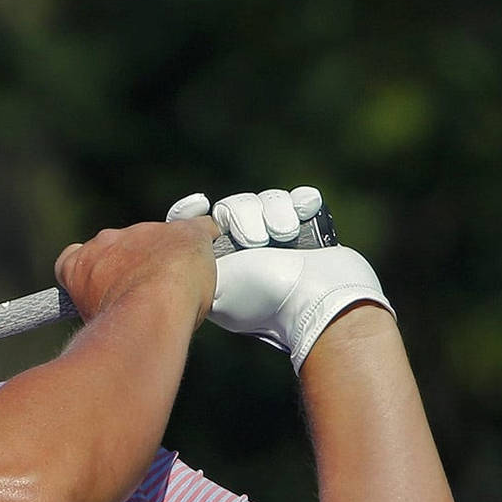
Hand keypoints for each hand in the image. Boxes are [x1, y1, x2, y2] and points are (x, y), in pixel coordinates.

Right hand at [55, 216, 218, 324]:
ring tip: (179, 286)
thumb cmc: (120, 326)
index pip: (74, 257)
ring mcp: (144, 232)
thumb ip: (102, 308)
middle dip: (133, 264)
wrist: (149, 314)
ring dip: (166, 256)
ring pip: (158, 238)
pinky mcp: (184, 232)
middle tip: (146, 292)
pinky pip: (200, 228)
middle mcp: (106, 241)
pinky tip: (209, 256)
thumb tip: (110, 319)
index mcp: (79, 262)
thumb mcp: (96, 320)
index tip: (104, 286)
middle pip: (119, 246)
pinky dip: (205, 240)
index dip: (92, 270)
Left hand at [166, 187, 392, 371]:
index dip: (192, 213)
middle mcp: (245, 254)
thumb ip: (192, 263)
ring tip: (283, 233)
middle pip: (233, 209)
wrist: (321, 300)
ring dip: (274, 212)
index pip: (194, 231)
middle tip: (256, 240)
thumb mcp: (216, 284)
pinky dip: (301, 202)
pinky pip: (298, 200)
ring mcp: (278, 243)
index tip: (198, 204)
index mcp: (218, 268)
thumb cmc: (264, 296)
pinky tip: (303, 212)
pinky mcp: (308, 233)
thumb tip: (181, 241)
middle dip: (244, 216)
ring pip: (265, 202)